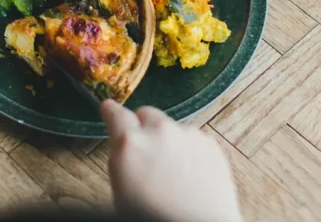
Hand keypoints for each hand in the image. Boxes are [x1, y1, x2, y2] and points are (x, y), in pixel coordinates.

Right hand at [101, 100, 242, 221]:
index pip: (115, 113)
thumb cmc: (157, 217)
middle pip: (146, 114)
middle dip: (143, 128)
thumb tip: (121, 142)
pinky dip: (189, 150)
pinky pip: (193, 138)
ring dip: (168, 141)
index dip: (111, 112)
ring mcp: (187, 135)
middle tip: (146, 153)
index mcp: (130, 144)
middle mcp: (159, 132)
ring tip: (172, 172)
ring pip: (171, 127)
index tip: (110, 110)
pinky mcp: (209, 143)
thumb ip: (120, 156)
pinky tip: (189, 174)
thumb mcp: (121, 189)